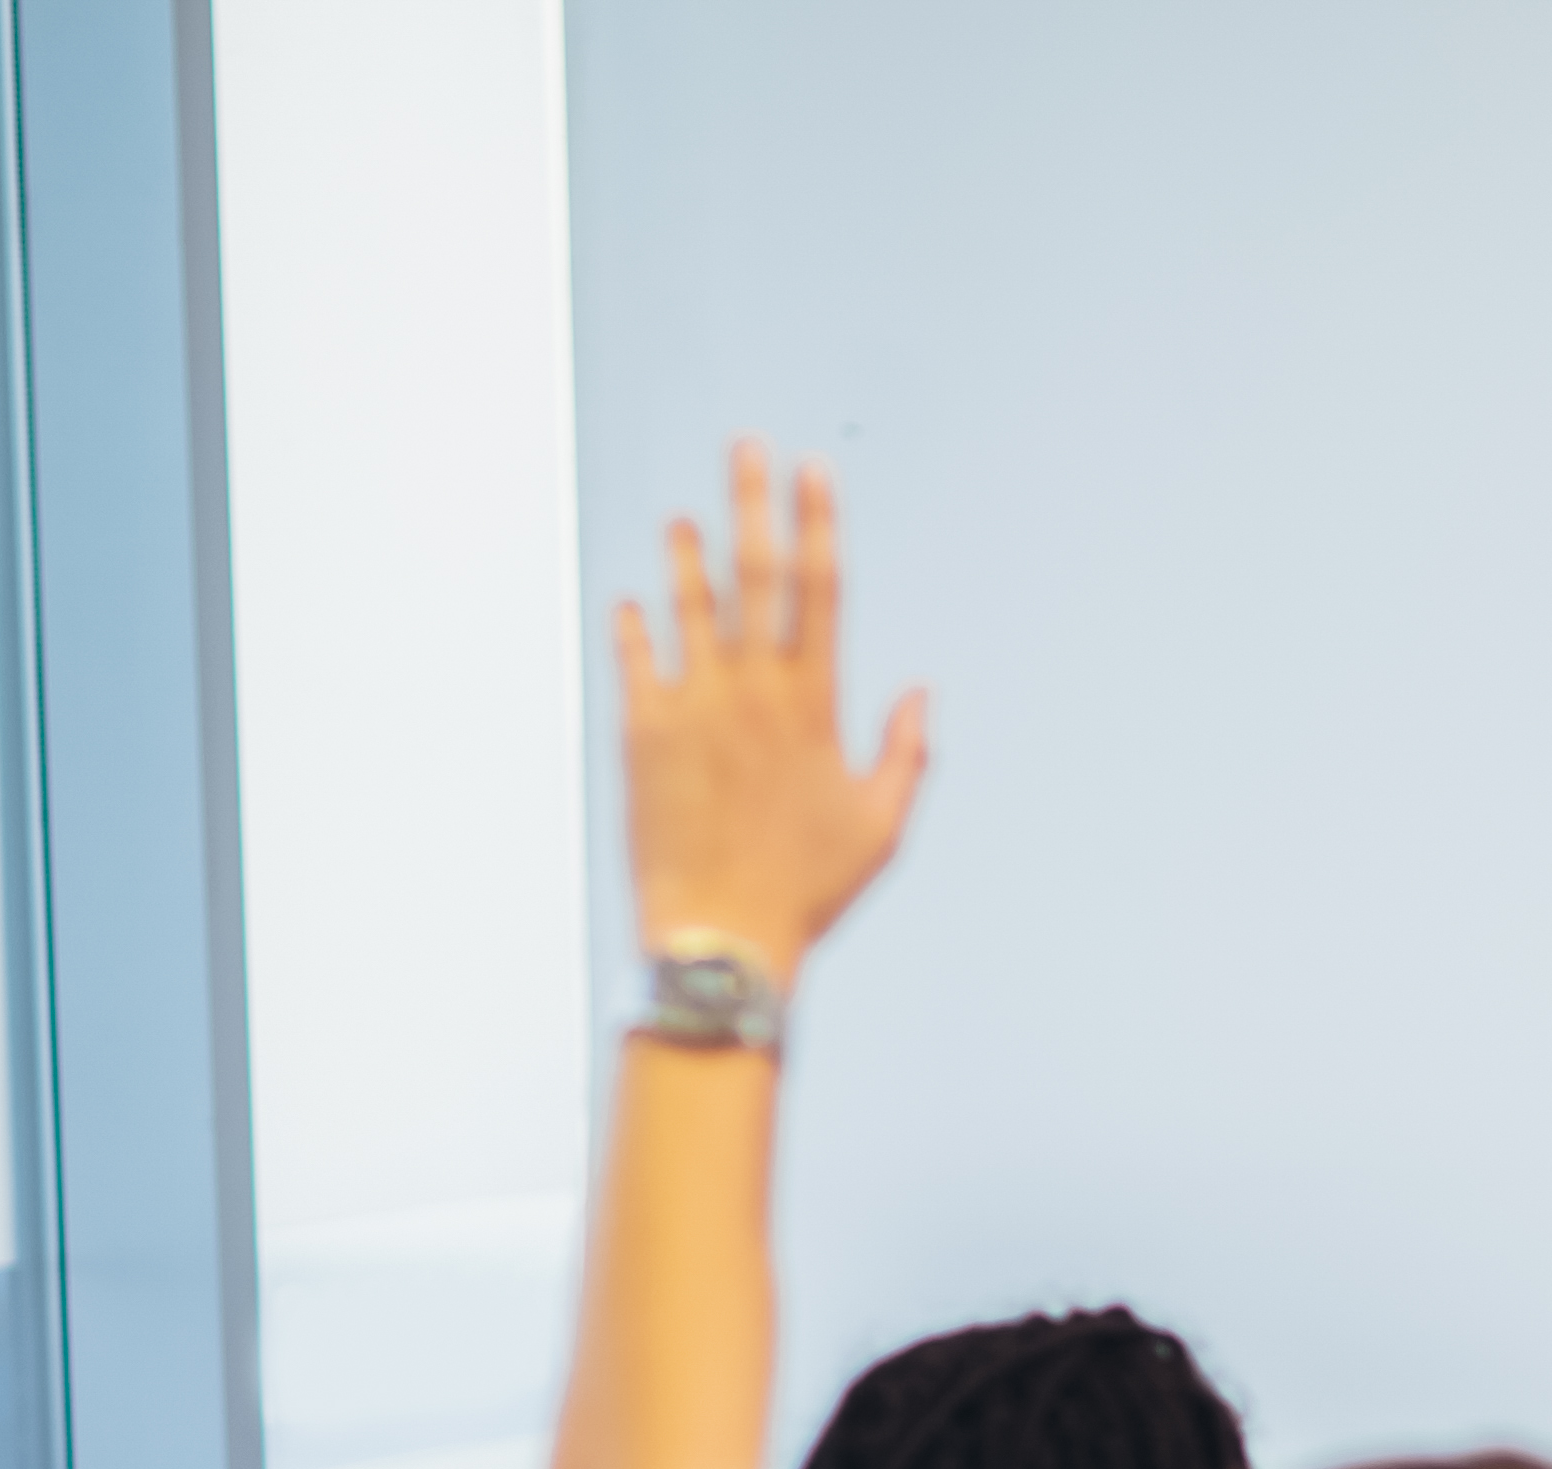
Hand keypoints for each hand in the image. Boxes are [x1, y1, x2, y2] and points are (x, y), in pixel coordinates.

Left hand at [613, 442, 931, 984]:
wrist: (721, 936)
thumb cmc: (807, 891)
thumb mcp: (881, 827)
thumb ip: (905, 753)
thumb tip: (921, 693)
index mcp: (814, 706)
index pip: (821, 590)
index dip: (818, 523)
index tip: (815, 472)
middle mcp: (753, 692)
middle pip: (756, 575)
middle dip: (753, 504)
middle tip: (747, 449)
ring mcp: (692, 707)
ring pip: (689, 607)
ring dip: (686, 555)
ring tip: (681, 516)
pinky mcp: (641, 734)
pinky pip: (635, 661)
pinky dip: (633, 626)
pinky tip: (630, 599)